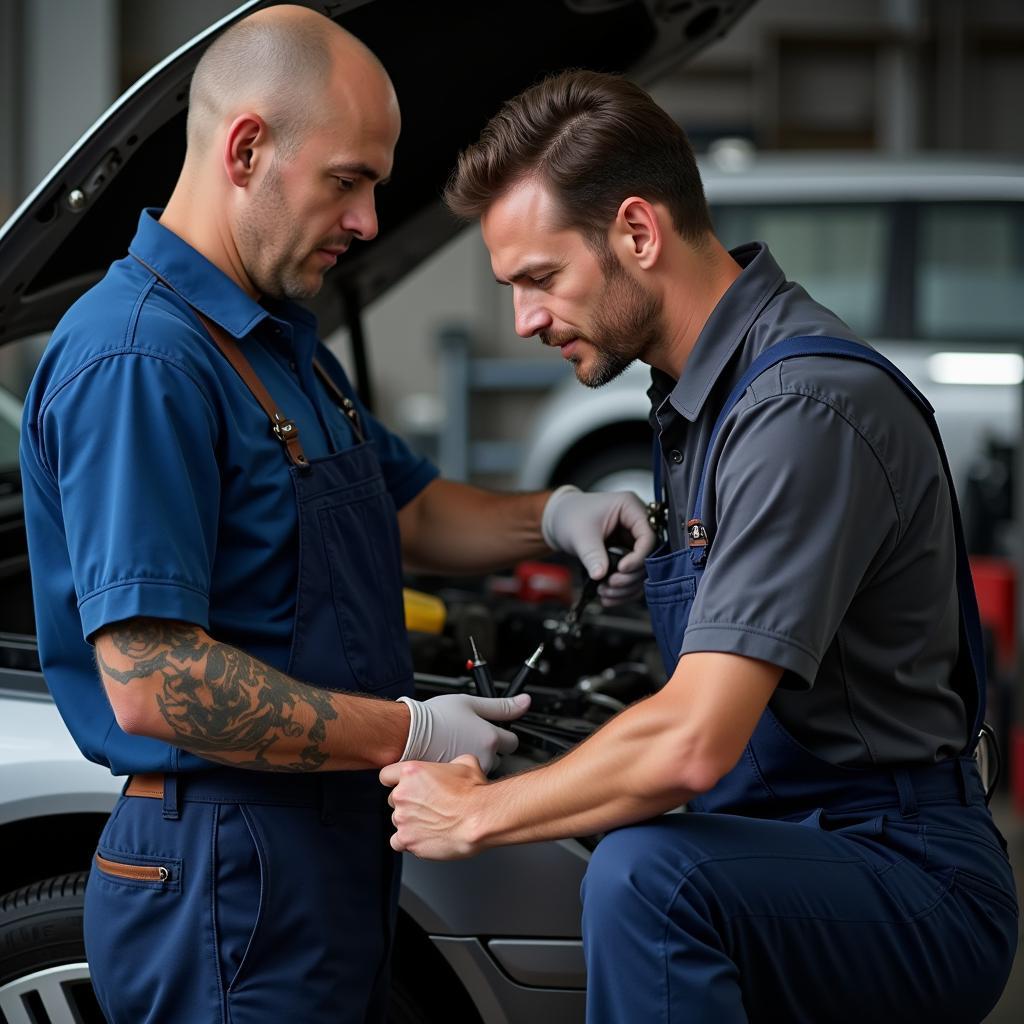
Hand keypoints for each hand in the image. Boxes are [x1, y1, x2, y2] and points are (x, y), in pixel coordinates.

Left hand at [380, 754, 488, 858]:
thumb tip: (455, 765)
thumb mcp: (466, 763)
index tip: (403, 786)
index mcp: (412, 772)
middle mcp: (402, 794)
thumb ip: (451, 763)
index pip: (387, 775)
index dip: (395, 781)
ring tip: (432, 823)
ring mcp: (403, 818)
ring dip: (410, 822)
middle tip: (428, 806)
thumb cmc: (474, 793)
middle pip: (393, 799)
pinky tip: (424, 837)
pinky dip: (408, 841)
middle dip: (408, 803)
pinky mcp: (407, 840)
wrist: (480, 819)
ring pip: (397, 820)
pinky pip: (397, 842)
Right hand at [396, 693, 529, 772]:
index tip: (494, 730)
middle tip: (470, 737)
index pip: (512, 741)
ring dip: (474, 760)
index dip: (503, 733)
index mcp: (490, 738)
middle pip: (498, 757)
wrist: (406, 735)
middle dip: (489, 749)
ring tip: (455, 746)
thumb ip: (502, 705)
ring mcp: (469, 773)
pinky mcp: (455, 782)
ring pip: (481, 768)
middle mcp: (484, 759)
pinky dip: (459, 769)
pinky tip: (448, 757)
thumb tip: (524, 702)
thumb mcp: (470, 702)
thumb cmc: (434, 718)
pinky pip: (464, 777)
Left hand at [541, 485, 655, 603]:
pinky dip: (621, 590)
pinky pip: (631, 577)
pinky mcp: (626, 556)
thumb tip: (600, 575)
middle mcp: (636, 524)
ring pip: (641, 571)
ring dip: (625, 586)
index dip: (638, 556)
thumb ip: (592, 555)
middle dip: (629, 576)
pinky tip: (608, 595)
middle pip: (647, 557)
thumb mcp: (580, 534)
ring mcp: (632, 541)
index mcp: (630, 507)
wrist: (558, 520)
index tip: (621, 569)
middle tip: (611, 583)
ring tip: (605, 591)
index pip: (648, 536)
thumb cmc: (569, 515)